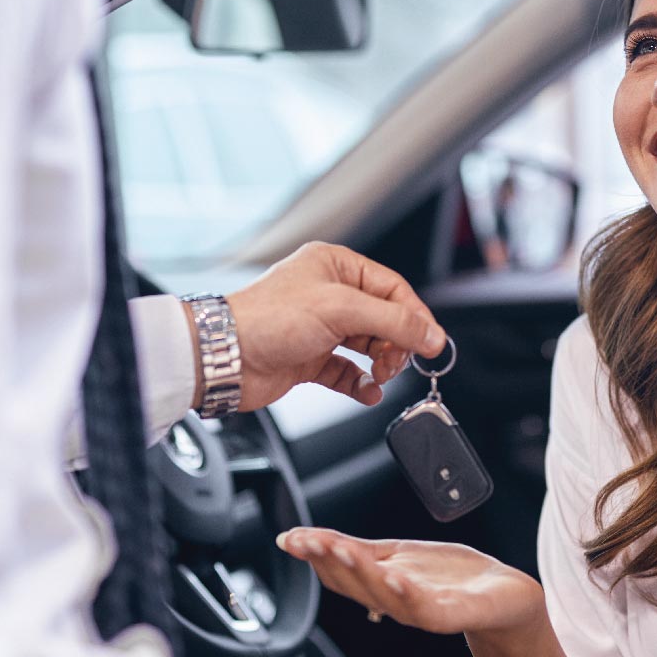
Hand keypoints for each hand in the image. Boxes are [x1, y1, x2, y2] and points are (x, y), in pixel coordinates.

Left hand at [213, 241, 445, 410]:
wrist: (223, 358)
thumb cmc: (266, 319)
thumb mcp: (341, 310)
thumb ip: (392, 322)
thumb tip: (431, 334)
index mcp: (335, 266)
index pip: (392, 288)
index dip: (415, 316)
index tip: (433, 343)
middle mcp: (327, 294)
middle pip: (383, 318)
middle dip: (397, 343)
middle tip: (399, 361)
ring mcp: (318, 328)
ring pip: (368, 346)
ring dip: (381, 363)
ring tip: (381, 374)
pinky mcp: (309, 359)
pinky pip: (348, 371)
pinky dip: (361, 383)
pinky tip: (368, 391)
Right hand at [276, 526, 544, 636]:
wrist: (503, 597)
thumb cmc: (450, 577)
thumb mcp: (395, 555)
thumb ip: (355, 551)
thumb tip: (304, 538)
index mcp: (379, 587)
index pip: (338, 572)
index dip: (313, 555)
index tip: (290, 538)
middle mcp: (395, 602)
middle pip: (354, 585)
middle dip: (328, 560)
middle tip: (307, 540)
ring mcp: (422, 611)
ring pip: (382, 595)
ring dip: (360, 573)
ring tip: (341, 549)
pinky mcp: (452, 615)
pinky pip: (424, 607)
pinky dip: (406, 592)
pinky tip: (394, 575)